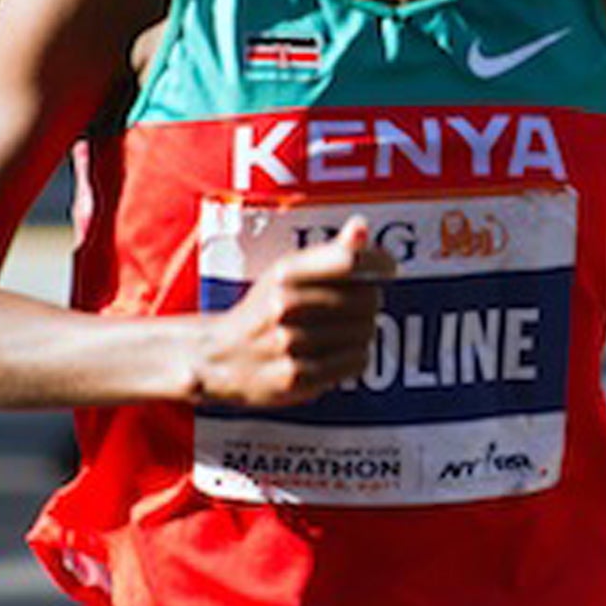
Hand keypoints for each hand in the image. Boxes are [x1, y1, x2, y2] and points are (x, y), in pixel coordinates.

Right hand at [194, 216, 394, 407]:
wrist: (217, 357)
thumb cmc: (263, 309)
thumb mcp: (288, 272)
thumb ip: (330, 252)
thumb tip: (361, 227)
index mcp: (284, 273)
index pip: (348, 261)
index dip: (378, 263)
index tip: (387, 268)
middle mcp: (284, 306)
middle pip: (365, 298)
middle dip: (369, 301)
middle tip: (356, 305)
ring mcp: (289, 344)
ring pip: (364, 332)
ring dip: (362, 331)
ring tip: (342, 331)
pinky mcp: (296, 378)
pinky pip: (356, 362)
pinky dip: (355, 357)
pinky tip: (336, 353)